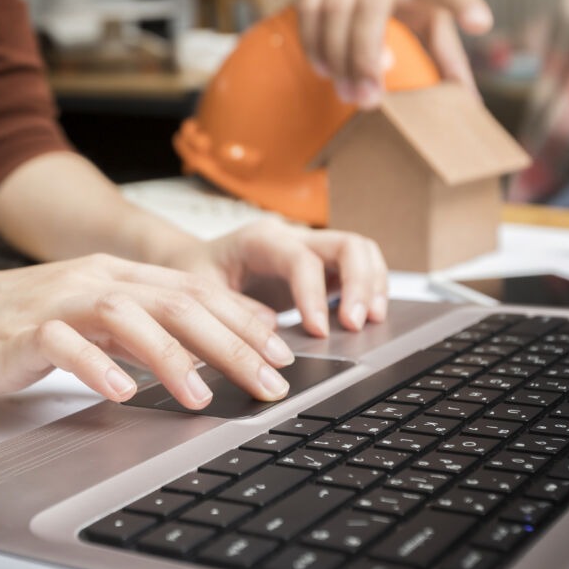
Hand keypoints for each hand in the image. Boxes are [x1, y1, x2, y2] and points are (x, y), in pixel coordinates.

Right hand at [0, 253, 292, 410]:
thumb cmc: (20, 323)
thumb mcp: (94, 320)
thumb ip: (144, 330)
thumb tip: (206, 354)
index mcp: (119, 276)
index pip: (197, 291)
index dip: (244, 321)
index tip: (281, 354)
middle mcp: (97, 280)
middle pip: (177, 302)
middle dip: (231, 342)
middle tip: (268, 381)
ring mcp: (60, 301)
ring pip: (129, 316)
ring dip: (171, 357)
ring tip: (202, 396)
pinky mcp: (24, 330)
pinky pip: (66, 344)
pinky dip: (96, 366)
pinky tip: (120, 392)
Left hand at [164, 218, 388, 339]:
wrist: (195, 263)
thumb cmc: (196, 274)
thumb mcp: (199, 291)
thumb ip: (231, 309)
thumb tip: (270, 330)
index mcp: (261, 239)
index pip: (301, 259)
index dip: (313, 295)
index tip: (318, 331)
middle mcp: (292, 237)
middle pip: (346, 244)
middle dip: (360, 283)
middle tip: (358, 325)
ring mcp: (311, 249)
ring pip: (360, 251)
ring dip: (373, 285)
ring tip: (373, 321)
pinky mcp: (321, 267)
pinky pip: (359, 268)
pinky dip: (371, 290)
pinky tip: (368, 317)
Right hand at [298, 0, 490, 106]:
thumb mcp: (431, 2)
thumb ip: (446, 49)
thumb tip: (467, 99)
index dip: (463, 3)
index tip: (481, 23)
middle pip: (371, 10)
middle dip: (366, 58)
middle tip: (369, 99)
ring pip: (334, 12)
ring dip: (337, 57)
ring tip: (347, 92)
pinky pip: (308, 10)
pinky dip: (313, 43)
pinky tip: (323, 69)